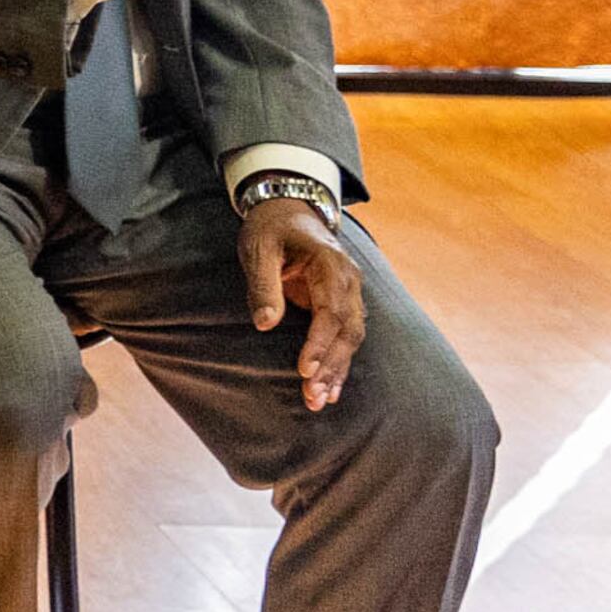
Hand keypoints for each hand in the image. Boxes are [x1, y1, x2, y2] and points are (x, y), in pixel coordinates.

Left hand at [241, 197, 367, 410]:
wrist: (290, 210)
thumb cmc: (270, 229)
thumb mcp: (259, 249)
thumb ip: (263, 286)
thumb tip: (265, 325)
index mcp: (331, 265)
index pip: (331, 311)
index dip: (320, 343)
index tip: (305, 370)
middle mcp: (349, 282)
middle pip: (348, 331)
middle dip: (331, 366)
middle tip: (311, 396)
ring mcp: (350, 293)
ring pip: (351, 338)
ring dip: (337, 371)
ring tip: (319, 401)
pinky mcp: (343, 304)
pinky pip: (345, 337)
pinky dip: (339, 363)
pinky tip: (330, 390)